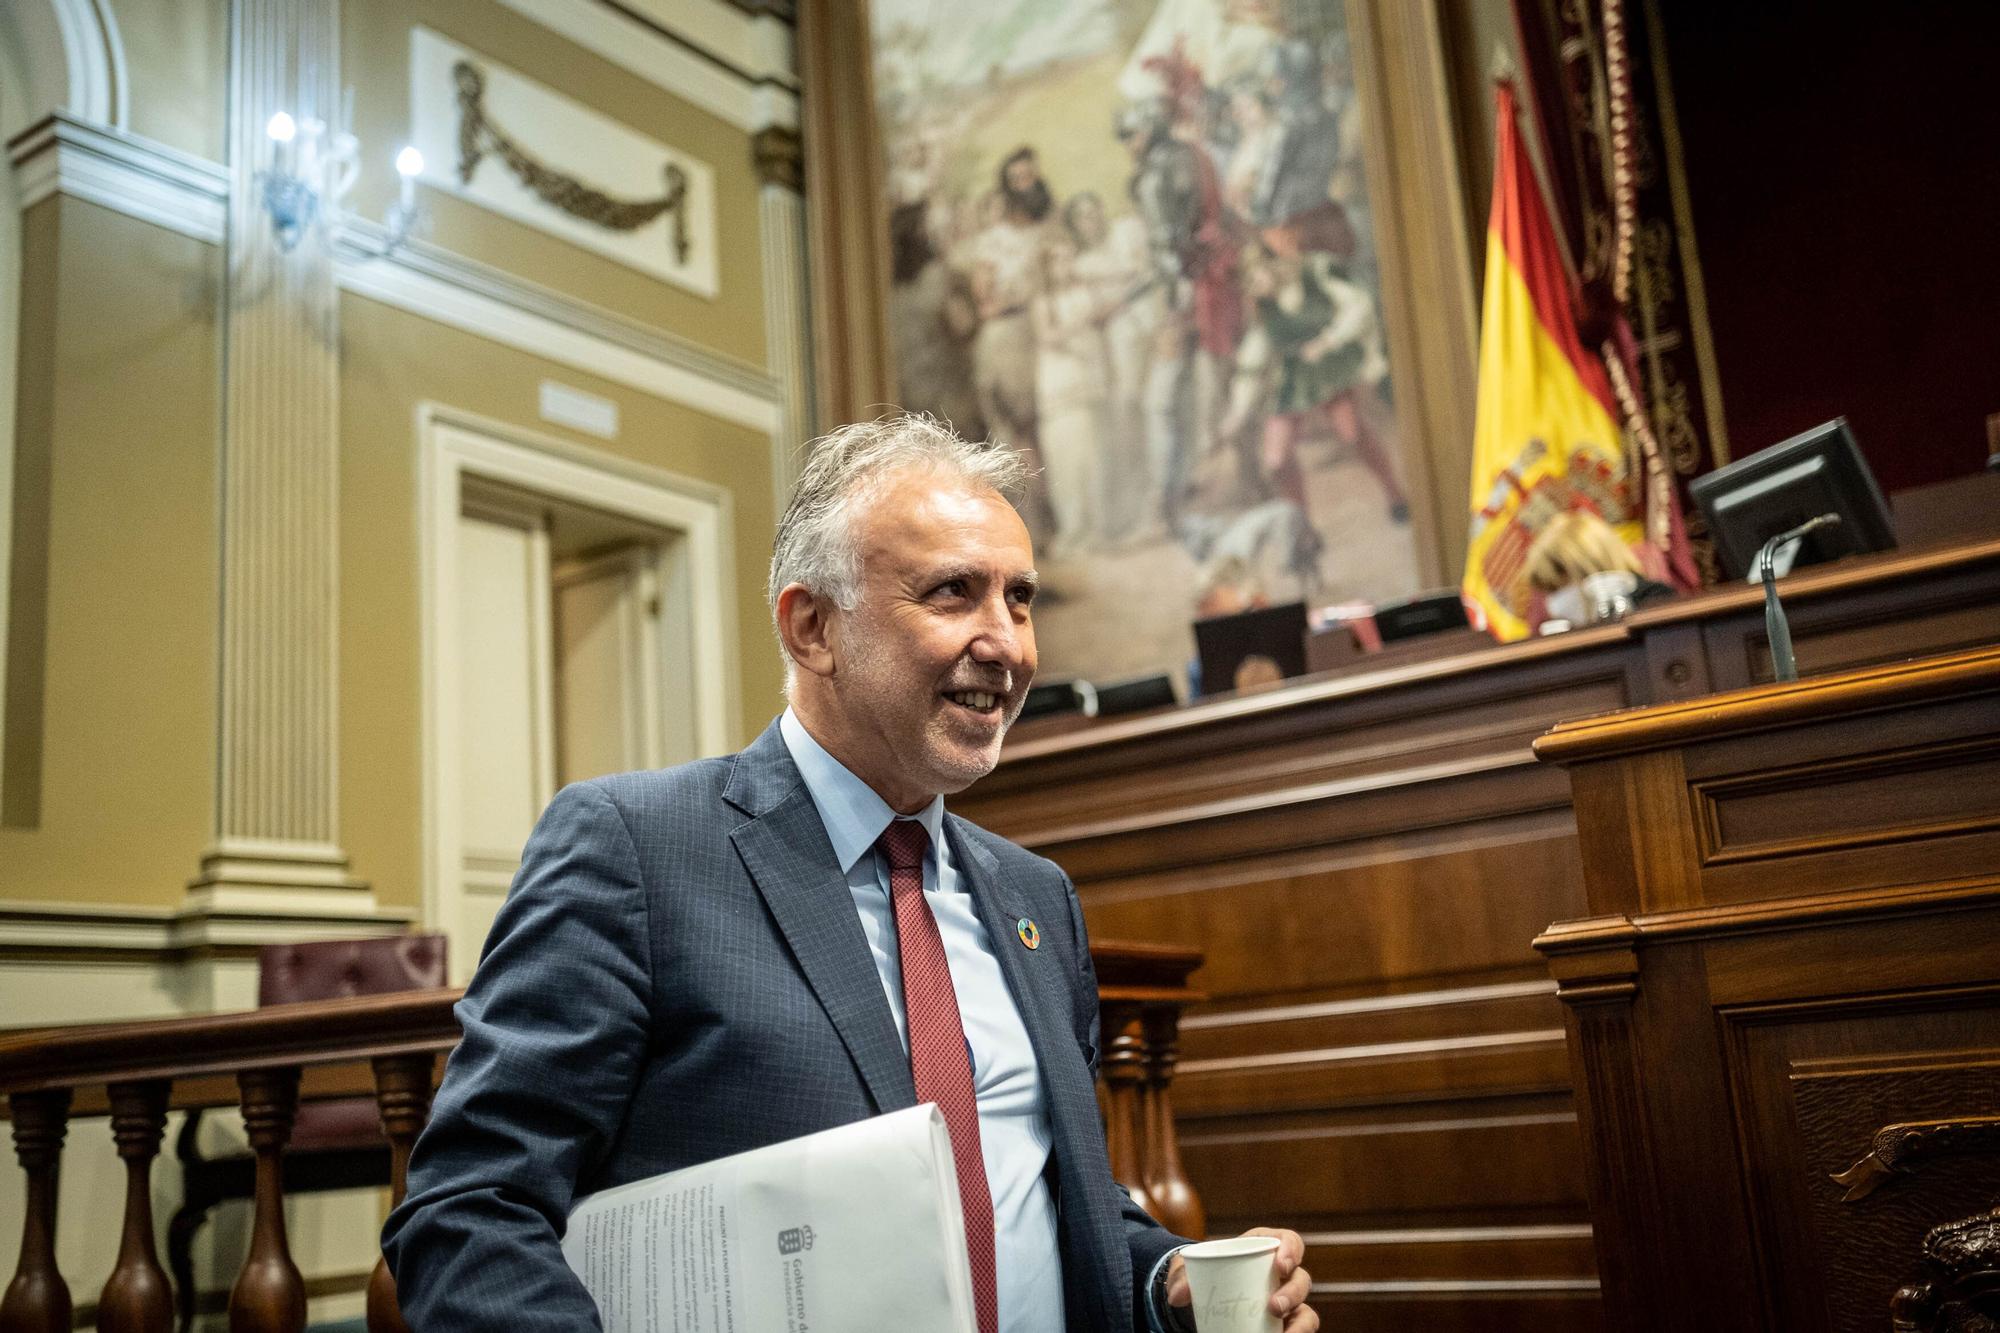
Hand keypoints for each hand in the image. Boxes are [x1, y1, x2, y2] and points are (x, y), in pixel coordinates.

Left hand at [1165, 1227, 1315, 1330]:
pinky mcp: (1284, 1325)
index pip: (1290, 1241)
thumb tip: (1176, 1296)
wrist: (1204, 1297)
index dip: (1292, 1250)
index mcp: (1265, 1248)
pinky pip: (1297, 1331)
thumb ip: (1181, 1277)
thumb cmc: (1205, 1273)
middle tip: (1274, 1307)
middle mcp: (1282, 1275)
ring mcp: (1285, 1301)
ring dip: (1301, 1324)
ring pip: (1306, 1311)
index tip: (1281, 1265)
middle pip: (1301, 1279)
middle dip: (1293, 1293)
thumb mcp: (1191, 1269)